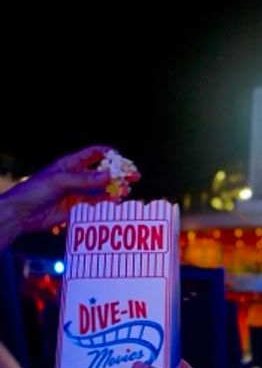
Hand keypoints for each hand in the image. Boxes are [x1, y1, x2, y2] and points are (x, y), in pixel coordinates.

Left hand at [0, 145, 138, 237]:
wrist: (20, 214)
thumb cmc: (35, 191)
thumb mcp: (60, 181)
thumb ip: (85, 180)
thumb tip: (109, 176)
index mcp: (70, 165)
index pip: (92, 154)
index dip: (108, 153)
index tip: (122, 157)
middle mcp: (76, 177)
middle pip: (101, 172)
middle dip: (118, 174)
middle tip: (134, 176)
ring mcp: (76, 192)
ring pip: (101, 189)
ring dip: (114, 189)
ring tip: (127, 191)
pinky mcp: (76, 207)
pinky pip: (95, 204)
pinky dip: (106, 203)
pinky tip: (116, 203)